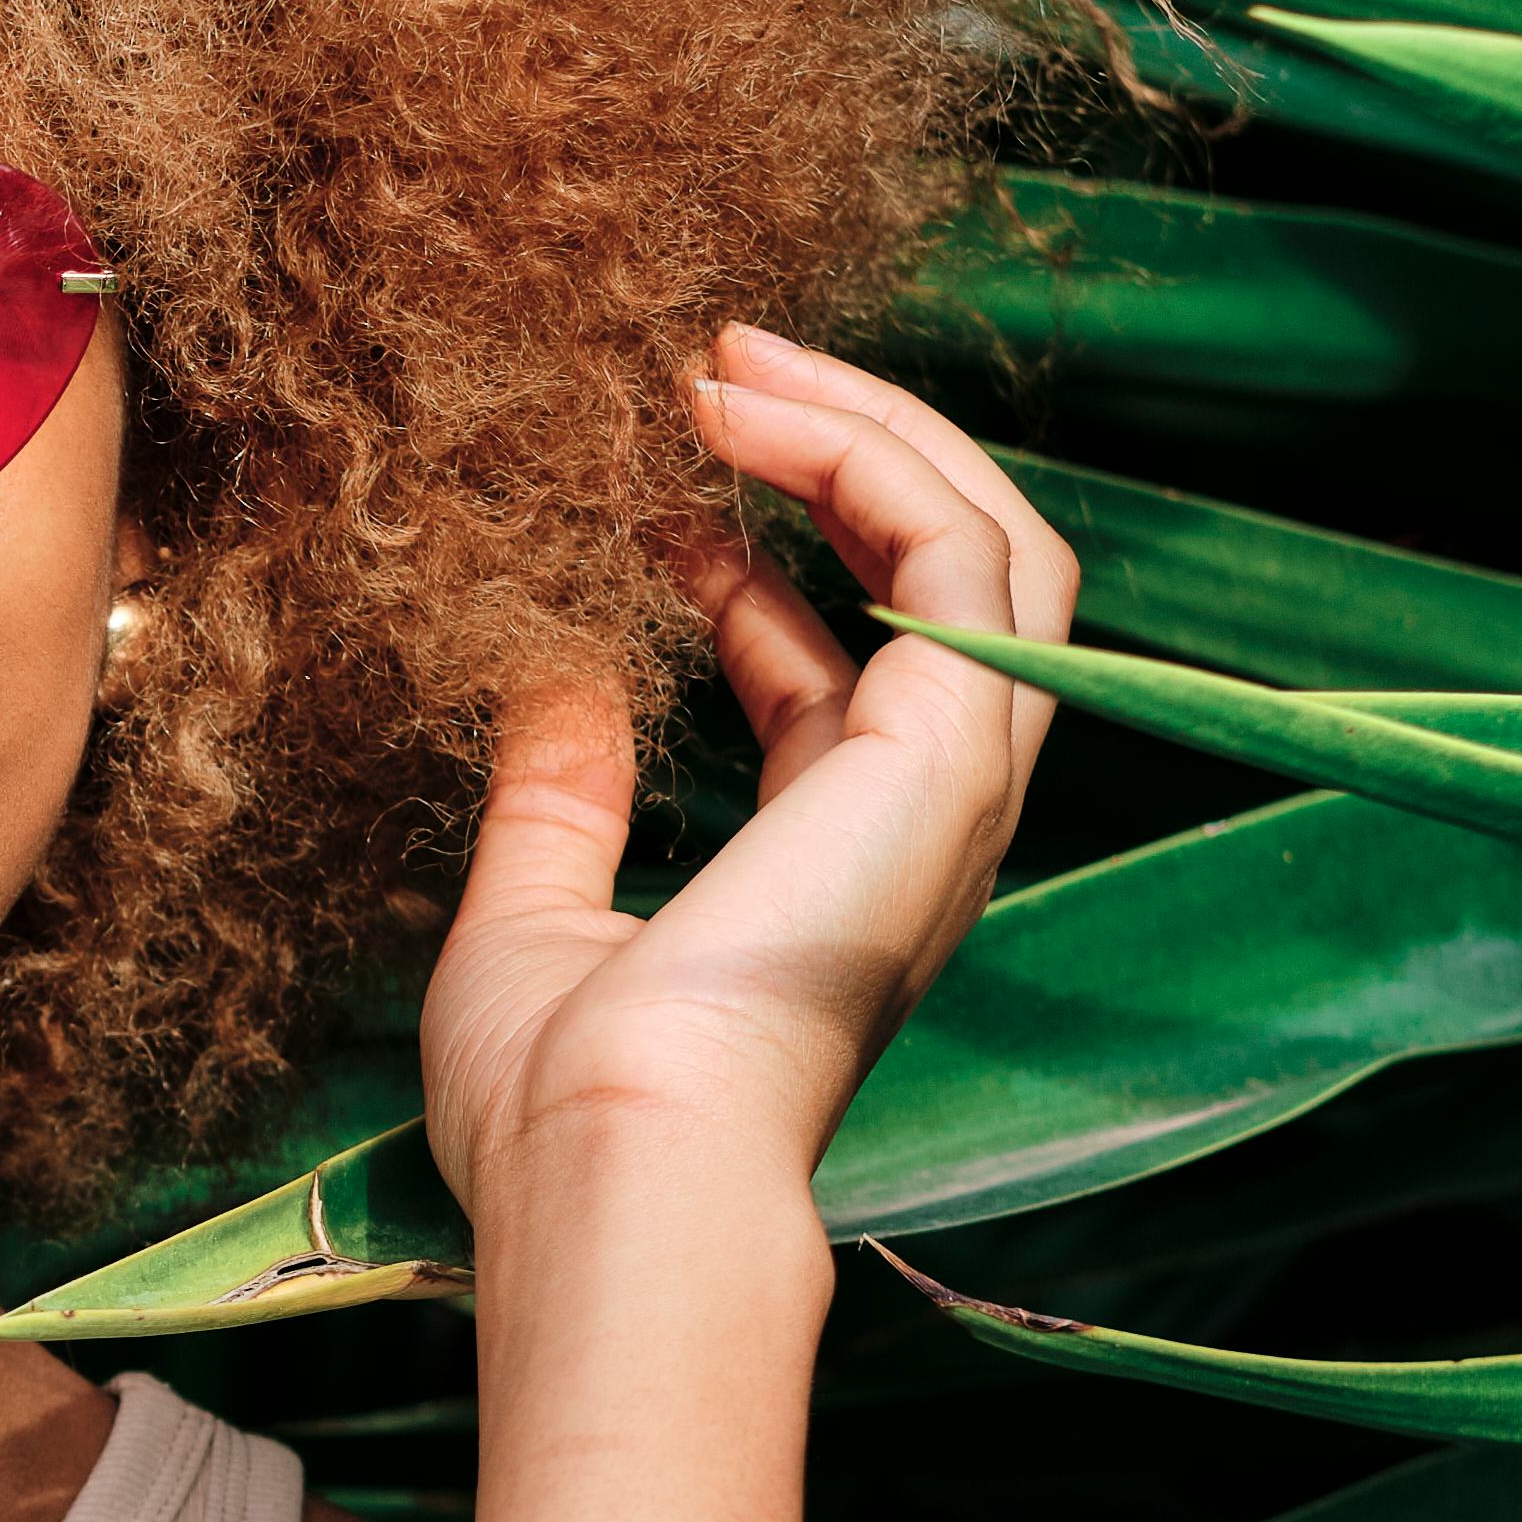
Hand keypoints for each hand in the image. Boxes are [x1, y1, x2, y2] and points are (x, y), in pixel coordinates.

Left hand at [414, 326, 1076, 1262]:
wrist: (615, 1161)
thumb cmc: (562, 1098)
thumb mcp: (531, 922)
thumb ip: (558, 801)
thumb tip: (555, 686)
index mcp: (832, 873)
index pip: (841, 673)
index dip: (751, 566)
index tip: (639, 503)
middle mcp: (919, 825)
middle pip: (955, 586)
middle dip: (847, 455)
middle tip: (715, 365)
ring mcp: (953, 785)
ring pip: (989, 546)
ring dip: (866, 429)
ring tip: (728, 359)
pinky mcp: (951, 749)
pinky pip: (960, 551)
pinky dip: (865, 456)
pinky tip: (742, 413)